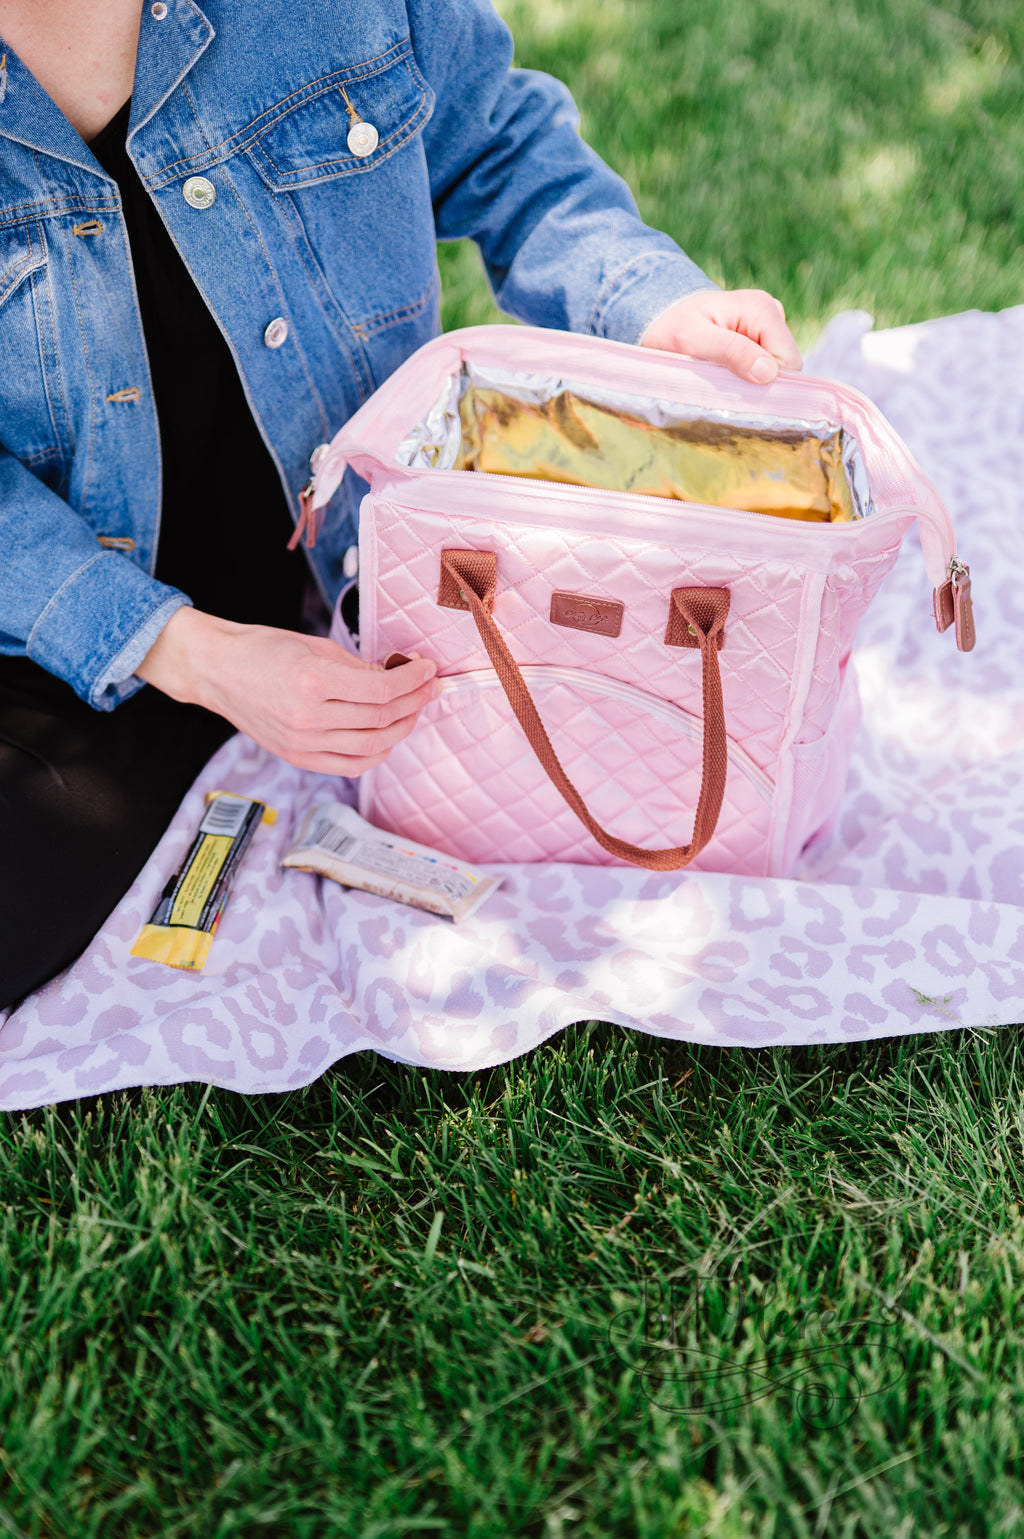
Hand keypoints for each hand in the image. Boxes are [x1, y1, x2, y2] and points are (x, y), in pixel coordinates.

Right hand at [136, 607, 439, 775]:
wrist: (217, 671)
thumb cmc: (262, 649)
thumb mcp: (315, 646)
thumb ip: (359, 667)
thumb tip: (399, 676)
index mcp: (311, 681)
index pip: (381, 690)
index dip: (413, 680)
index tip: (428, 669)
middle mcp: (307, 717)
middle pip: (381, 720)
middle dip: (415, 702)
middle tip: (430, 687)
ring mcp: (301, 743)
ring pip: (372, 746)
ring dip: (402, 728)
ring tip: (413, 709)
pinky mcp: (297, 758)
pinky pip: (351, 766)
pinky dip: (378, 753)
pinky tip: (388, 735)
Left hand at [640, 288, 801, 383]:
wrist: (659, 317)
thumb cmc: (670, 326)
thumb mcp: (692, 340)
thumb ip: (730, 352)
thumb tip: (769, 372)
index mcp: (762, 309)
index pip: (788, 361)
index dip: (768, 382)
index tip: (736, 388)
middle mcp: (771, 313)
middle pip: (785, 366)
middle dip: (759, 381)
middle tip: (723, 381)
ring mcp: (766, 326)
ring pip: (775, 369)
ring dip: (750, 380)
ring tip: (719, 373)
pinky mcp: (758, 338)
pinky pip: (764, 366)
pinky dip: (746, 375)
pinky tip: (724, 370)